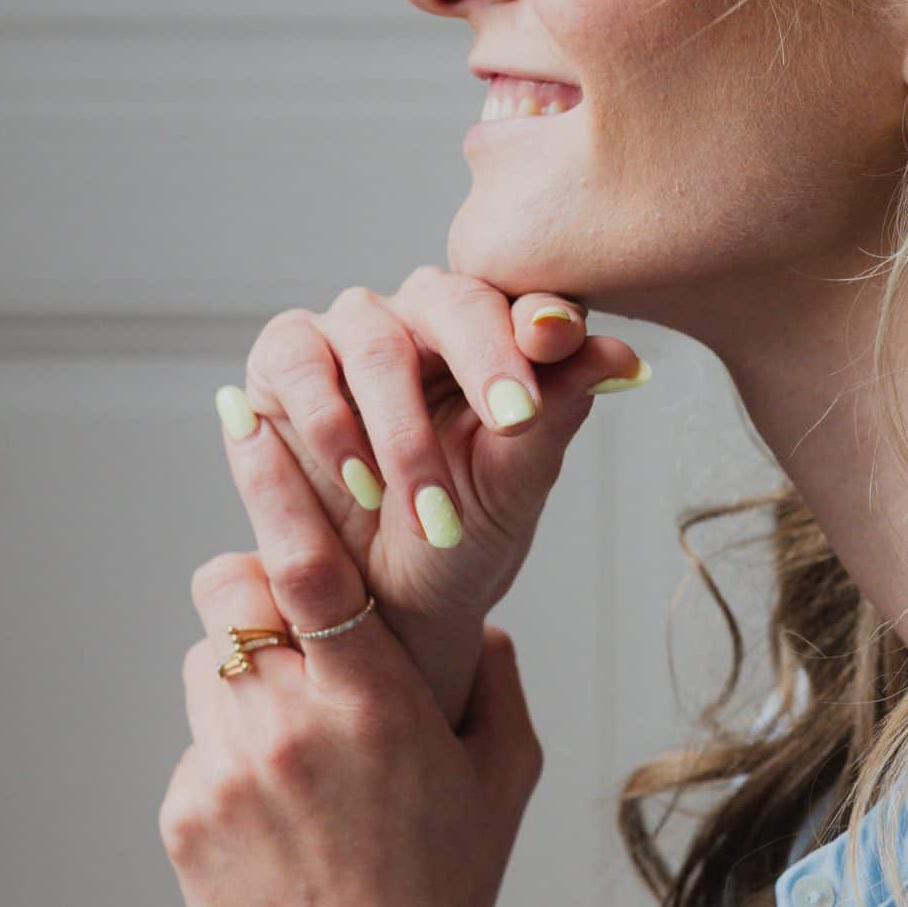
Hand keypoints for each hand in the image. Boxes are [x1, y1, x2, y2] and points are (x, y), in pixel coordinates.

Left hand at [165, 424, 544, 906]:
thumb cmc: (446, 891)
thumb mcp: (504, 778)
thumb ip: (494, 681)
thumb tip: (474, 620)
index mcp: (373, 702)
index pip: (309, 563)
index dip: (275, 484)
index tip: (249, 419)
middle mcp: (290, 724)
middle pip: (233, 594)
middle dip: (256, 585)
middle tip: (293, 620)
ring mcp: (226, 769)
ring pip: (208, 662)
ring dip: (243, 674)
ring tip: (296, 741)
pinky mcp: (183, 811)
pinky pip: (197, 740)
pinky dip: (230, 754)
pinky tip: (277, 814)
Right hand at [224, 272, 649, 726]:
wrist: (382, 605)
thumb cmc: (461, 537)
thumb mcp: (515, 485)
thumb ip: (558, 411)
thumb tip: (623, 356)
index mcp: (495, 334)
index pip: (522, 301)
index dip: (542, 319)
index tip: (560, 345)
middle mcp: (423, 319)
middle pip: (450, 301)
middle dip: (484, 360)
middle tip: (513, 420)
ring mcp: (350, 333)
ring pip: (374, 338)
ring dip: (402, 431)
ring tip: (426, 509)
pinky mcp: (284, 359)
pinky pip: (300, 358)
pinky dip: (328, 423)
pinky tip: (358, 481)